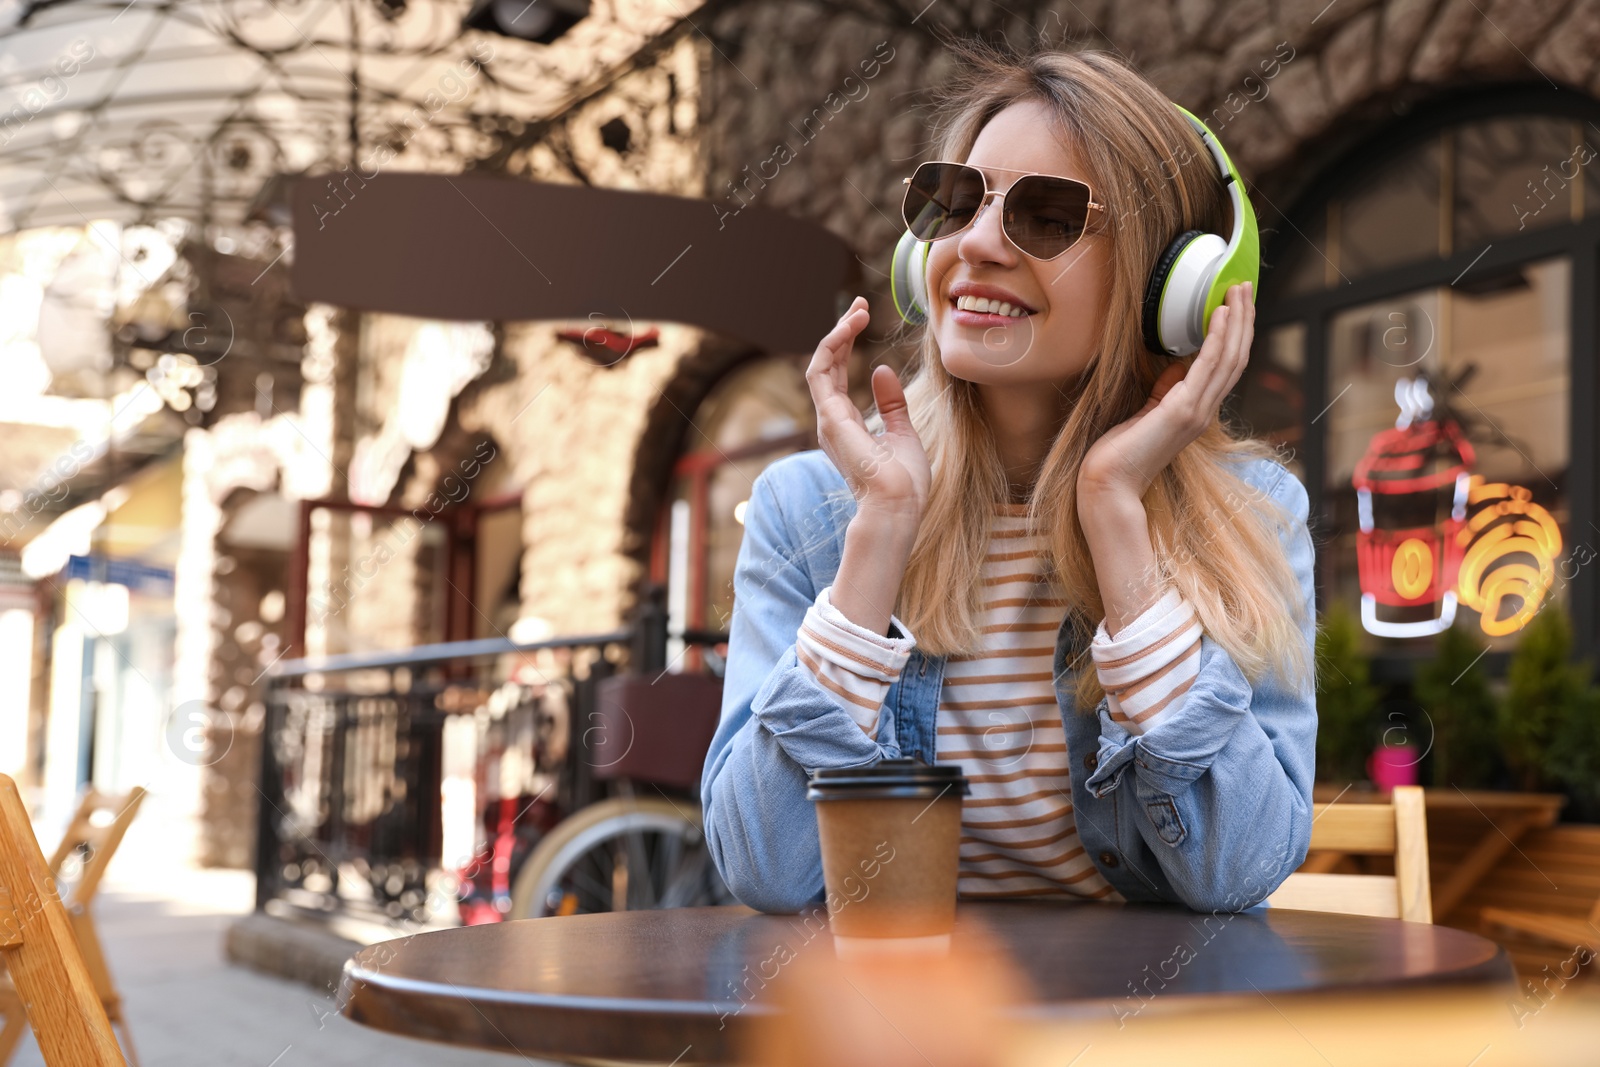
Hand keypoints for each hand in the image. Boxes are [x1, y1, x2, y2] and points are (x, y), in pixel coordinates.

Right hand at [806, 296, 930, 522]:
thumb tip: (882, 371)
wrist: (898, 504)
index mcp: (845, 425)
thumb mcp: (902, 432)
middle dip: (841, 332)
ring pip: (820, 364)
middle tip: (860, 305)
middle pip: (826, 365)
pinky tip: (850, 327)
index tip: (862, 317)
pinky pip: (820, 371)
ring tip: (858, 311)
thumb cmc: (904, 481)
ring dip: (837, 334)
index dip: (847, 343)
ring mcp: (827, 419)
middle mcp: (830, 421)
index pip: (837, 375)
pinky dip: (832, 345)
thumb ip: (891, 404)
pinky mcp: (829, 417)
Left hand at [1078, 281, 1253, 504]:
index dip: (1236, 334)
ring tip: (1237, 290)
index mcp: (1197, 411)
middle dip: (1243, 320)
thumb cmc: (1120, 453)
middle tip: (1245, 285)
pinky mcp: (1182, 411)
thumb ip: (1165, 392)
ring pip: (1229, 359)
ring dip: (1236, 321)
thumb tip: (1176, 369)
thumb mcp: (1147, 414)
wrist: (1109, 485)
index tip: (1236, 304)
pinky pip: (1208, 368)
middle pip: (1236, 358)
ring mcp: (1196, 412)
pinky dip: (1216, 339)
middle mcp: (1203, 411)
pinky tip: (1219, 315)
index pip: (1227, 367)